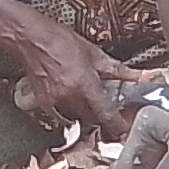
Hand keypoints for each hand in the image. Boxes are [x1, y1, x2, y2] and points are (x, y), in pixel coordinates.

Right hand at [0, 0, 142, 134]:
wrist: (30, 37)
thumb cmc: (59, 40)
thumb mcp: (93, 53)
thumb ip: (117, 70)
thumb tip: (138, 76)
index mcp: (84, 83)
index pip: (105, 113)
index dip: (117, 125)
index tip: (124, 130)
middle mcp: (69, 95)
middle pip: (92, 119)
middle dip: (101, 117)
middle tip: (108, 109)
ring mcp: (54, 100)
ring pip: (77, 117)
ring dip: (85, 112)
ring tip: (85, 97)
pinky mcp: (43, 102)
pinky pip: (61, 113)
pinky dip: (69, 108)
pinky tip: (69, 94)